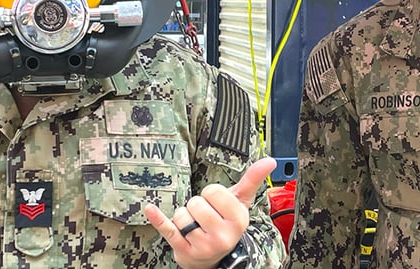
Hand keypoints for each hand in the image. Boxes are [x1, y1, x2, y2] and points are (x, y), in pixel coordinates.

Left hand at [145, 157, 275, 268]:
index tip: (216, 205)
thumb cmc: (225, 224)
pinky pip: (168, 229)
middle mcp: (223, 235)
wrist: (215, 258)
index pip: (213, 191)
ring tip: (194, 226)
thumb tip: (269, 161)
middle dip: (196, 206)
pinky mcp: (184, 250)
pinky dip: (158, 220)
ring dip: (184, 217)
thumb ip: (252, 180)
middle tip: (204, 217)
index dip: (211, 194)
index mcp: (238, 220)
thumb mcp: (239, 204)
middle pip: (196, 203)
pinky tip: (150, 209)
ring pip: (182, 214)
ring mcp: (203, 245)